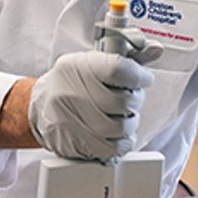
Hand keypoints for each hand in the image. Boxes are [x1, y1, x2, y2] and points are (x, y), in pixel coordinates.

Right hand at [27, 51, 154, 160]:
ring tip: (120, 117)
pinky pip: (113, 148)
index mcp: (77, 66)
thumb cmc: (74, 83)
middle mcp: (71, 92)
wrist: (40, 108)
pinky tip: (115, 134)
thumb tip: (156, 49)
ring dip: (129, 123)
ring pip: (122, 127)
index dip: (139, 76)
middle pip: (124, 102)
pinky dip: (121, 142)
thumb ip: (128, 57)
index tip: (143, 79)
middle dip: (134, 102)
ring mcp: (71, 120)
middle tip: (128, 100)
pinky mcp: (75, 144)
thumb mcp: (95, 62)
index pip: (119, 69)